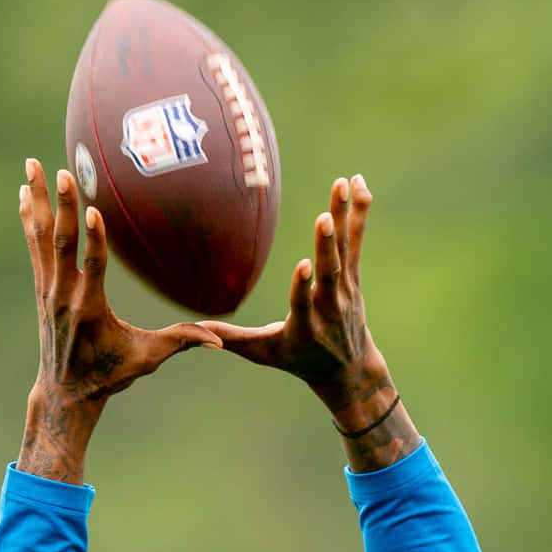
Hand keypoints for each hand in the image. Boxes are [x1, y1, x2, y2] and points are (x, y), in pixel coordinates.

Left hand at [15, 158, 218, 481]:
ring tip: (30, 165)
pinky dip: (29, 218)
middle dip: (64, 207)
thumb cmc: (111, 375)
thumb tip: (220, 340)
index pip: (92, 269)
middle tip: (62, 171)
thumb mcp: (147, 360)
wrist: (65, 394)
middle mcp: (64, 296)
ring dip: (38, 202)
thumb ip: (181, 342)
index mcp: (90, 310)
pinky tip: (23, 192)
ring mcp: (48, 290)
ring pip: (42, 238)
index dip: (93, 240)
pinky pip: (34, 245)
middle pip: (62, 244)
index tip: (92, 209)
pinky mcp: (41, 287)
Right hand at [201, 175, 385, 417]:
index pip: (302, 306)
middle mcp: (329, 308)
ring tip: (340, 183)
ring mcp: (345, 290)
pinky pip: (356, 240)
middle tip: (325, 217)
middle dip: (326, 246)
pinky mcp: (354, 276)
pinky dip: (358, 212)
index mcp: (304, 329)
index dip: (302, 286)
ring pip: (344, 250)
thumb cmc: (296, 358)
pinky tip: (358, 184)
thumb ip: (230, 338)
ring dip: (344, 216)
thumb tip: (192, 330)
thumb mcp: (262, 353)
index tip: (303, 265)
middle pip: (328, 273)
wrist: (346, 368)